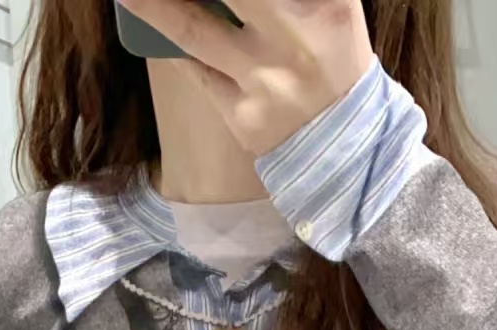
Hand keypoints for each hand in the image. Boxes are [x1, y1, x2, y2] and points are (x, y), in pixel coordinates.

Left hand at [126, 0, 374, 156]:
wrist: (350, 147)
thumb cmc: (335, 60)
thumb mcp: (331, 7)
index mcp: (327, 5)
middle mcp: (294, 39)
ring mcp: (264, 81)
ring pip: (194, 29)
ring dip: (154, 7)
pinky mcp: (242, 117)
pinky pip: (197, 71)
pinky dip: (174, 43)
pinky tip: (146, 17)